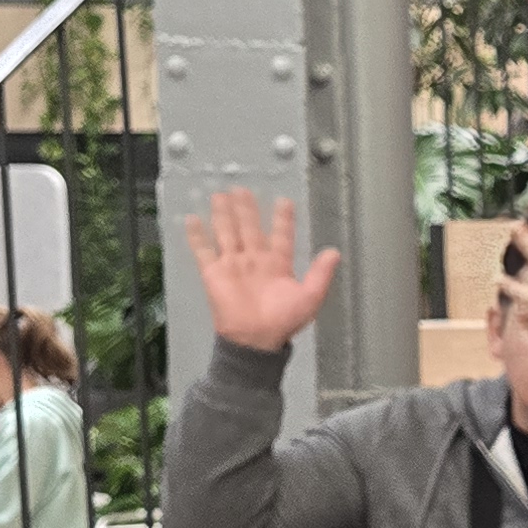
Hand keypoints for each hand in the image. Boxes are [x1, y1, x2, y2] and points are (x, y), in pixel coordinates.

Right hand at [184, 187, 342, 354]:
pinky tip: (192, 219)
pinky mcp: (213, 272)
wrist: (255, 338)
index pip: (281, 235)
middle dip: (247, 209)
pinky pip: (203, 250)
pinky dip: (197, 235)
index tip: (284, 201)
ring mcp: (233, 264)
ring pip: (227, 232)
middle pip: (250, 228)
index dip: (283, 219)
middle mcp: (255, 259)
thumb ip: (321, 273)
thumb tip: (335, 252)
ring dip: (224, 214)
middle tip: (243, 188)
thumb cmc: (283, 320)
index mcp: (279, 264)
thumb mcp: (310, 296)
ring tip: (220, 195)